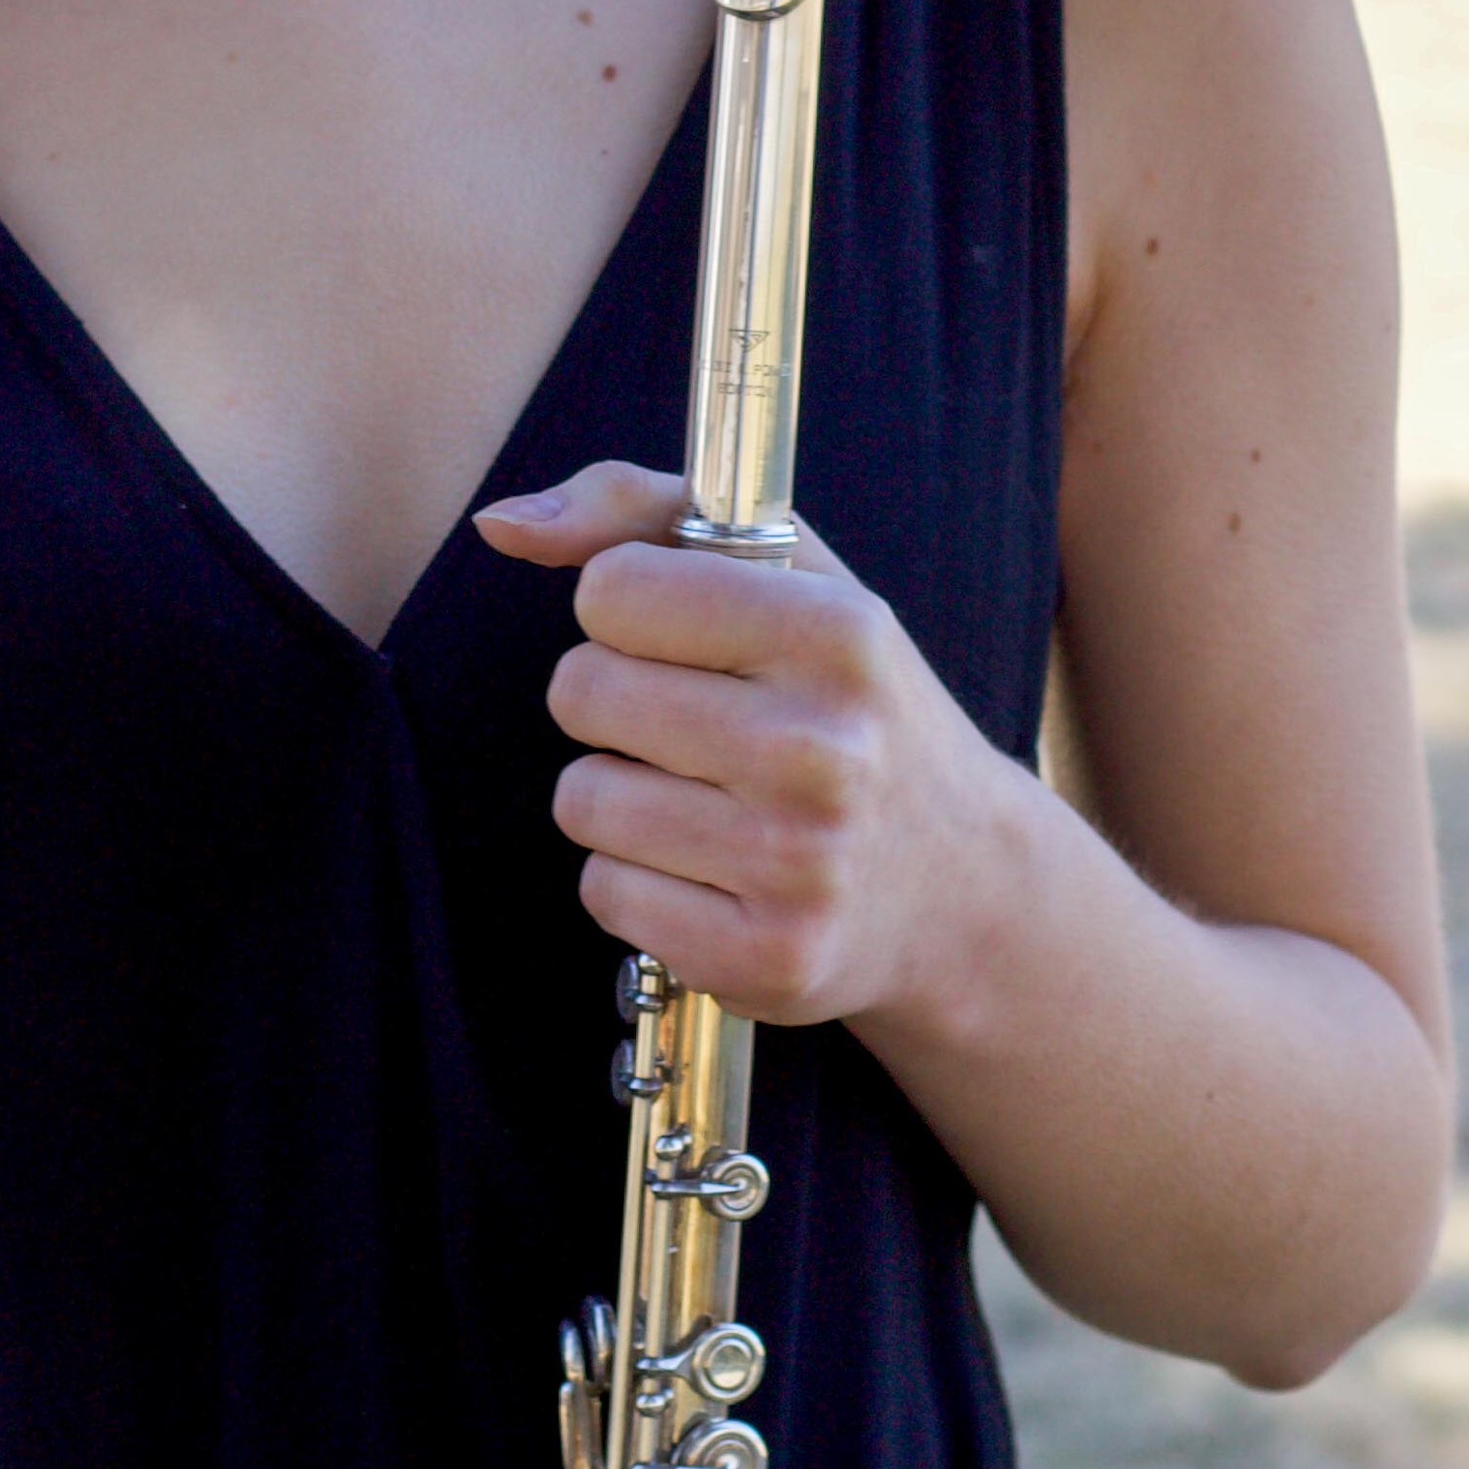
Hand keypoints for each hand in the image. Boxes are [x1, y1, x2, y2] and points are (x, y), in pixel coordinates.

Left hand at [474, 461, 1017, 1035]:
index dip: (625, 608)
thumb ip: (634, 507)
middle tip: (692, 722)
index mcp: (835, 633)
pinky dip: (636, 881)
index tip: (686, 637)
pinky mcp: (768, 961)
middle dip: (611, 699)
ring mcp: (799, 865)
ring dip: (619, 794)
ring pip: (582, 799)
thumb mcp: (783, 569)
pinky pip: (604, 893)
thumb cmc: (845, 699)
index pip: (612, 590)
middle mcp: (823, 748)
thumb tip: (501, 522)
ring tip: (707, 797)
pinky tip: (713, 870)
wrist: (967, 887)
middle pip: (580, 692)